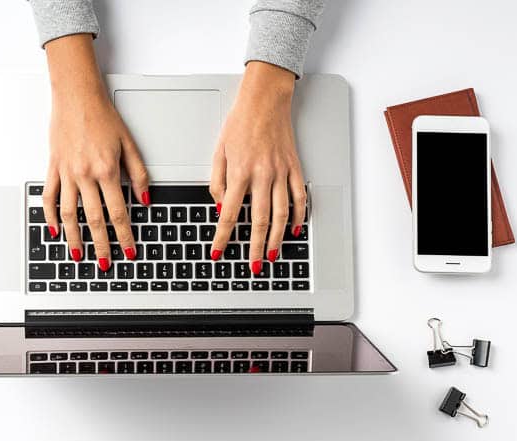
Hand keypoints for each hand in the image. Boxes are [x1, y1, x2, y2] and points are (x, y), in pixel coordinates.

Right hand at [40, 34, 148, 269]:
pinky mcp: (53, 167)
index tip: (129, 250)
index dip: (125, 236)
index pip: (119, 213)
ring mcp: (66, 173)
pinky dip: (51, 216)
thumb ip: (138, 174)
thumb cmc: (102, 115)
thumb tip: (145, 199)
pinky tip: (56, 230)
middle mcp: (85, 175)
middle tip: (105, 263)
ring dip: (74, 237)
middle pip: (94, 219)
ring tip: (78, 254)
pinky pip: (49, 196)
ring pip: (69, 213)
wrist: (76, 95)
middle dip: (101, 245)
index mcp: (107, 170)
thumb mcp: (129, 144)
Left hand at [209, 62, 306, 274]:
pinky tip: (294, 230)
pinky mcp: (294, 168)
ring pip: (281, 213)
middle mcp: (262, 174)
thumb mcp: (219, 151)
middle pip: (259, 220)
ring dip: (277, 238)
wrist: (265, 99)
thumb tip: (223, 208)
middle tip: (254, 266)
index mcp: (240, 171)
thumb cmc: (240, 122)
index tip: (218, 251)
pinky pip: (299, 197)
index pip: (230, 213)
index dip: (222, 236)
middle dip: (255, 247)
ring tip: (273, 255)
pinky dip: (298, 216)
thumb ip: (218, 183)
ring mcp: (281, 172)